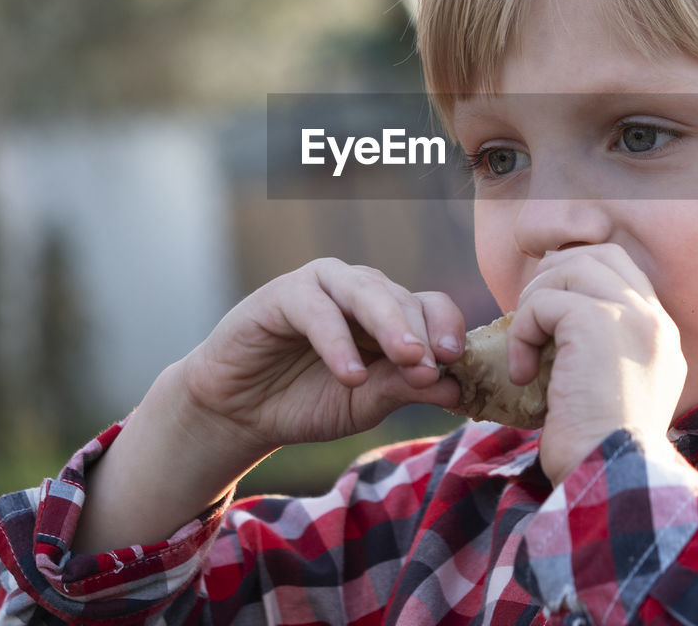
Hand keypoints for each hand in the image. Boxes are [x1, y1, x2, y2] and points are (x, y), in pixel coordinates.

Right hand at [178, 258, 465, 470]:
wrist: (241, 411)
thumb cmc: (308, 400)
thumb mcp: (365, 403)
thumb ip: (404, 389)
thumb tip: (455, 388)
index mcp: (389, 313)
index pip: (431, 306)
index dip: (447, 330)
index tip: (456, 364)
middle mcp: (360, 291)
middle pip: (403, 297)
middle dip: (422, 332)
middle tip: (431, 365)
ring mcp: (323, 286)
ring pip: (366, 291)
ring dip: (390, 325)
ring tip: (408, 360)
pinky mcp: (283, 294)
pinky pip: (317, 309)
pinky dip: (338, 342)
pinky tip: (350, 374)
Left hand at [506, 244, 685, 484]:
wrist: (611, 476)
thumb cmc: (600, 448)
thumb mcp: (613, 392)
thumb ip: (604, 351)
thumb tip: (556, 322)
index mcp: (662, 335)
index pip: (623, 271)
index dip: (579, 277)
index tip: (549, 314)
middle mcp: (654, 319)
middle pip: (599, 254)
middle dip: (555, 275)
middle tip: (531, 318)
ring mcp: (629, 317)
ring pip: (569, 268)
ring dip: (535, 302)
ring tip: (525, 347)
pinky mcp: (596, 323)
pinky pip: (544, 302)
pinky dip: (522, 331)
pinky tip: (522, 372)